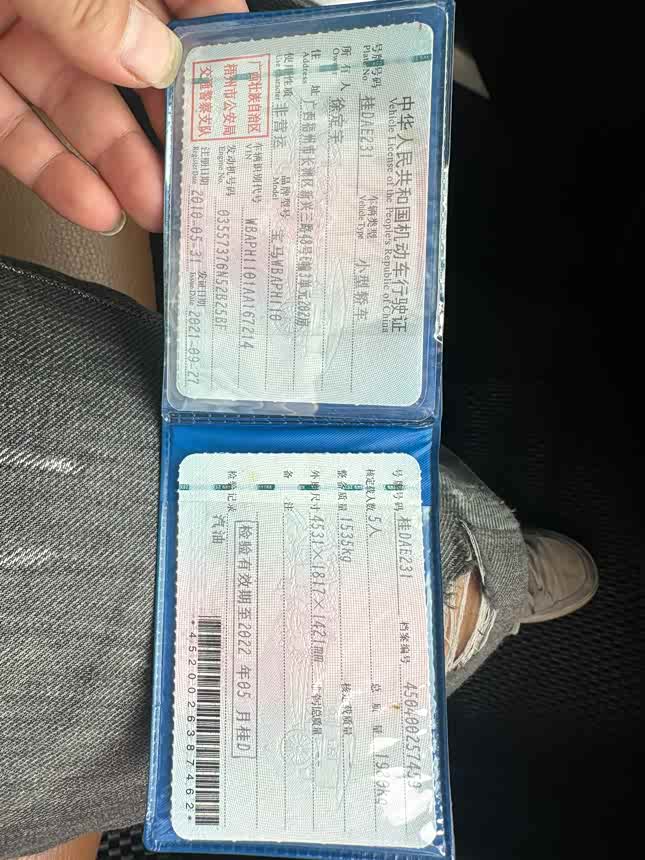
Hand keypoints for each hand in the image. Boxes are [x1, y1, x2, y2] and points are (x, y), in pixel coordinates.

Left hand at [0, 1, 246, 233]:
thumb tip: (155, 59)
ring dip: (122, 166)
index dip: (212, 37)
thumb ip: (91, 10)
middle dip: (171, 125)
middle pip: (132, 65)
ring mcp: (15, 37)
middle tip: (203, 171)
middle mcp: (59, 1)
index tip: (243, 89)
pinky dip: (54, 175)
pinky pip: (18, 132)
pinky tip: (93, 208)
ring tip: (156, 208)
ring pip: (80, 109)